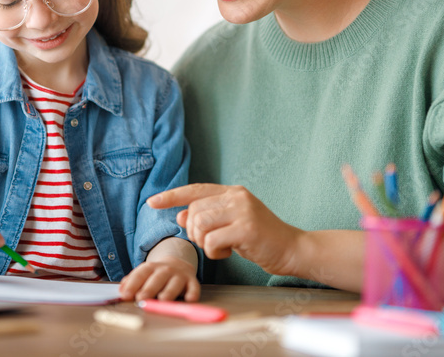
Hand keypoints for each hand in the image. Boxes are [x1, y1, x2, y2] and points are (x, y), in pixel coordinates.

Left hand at [119, 255, 199, 301]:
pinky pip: (194, 287)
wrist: (178, 264)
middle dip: (149, 288)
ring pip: (175, 282)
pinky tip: (189, 299)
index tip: (125, 295)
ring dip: (169, 291)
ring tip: (163, 300)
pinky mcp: (192, 281)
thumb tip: (121, 291)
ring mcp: (180, 275)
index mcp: (151, 267)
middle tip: (141, 298)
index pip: (141, 273)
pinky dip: (192, 293)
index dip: (133, 284)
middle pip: (157, 278)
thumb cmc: (156, 274)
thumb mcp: (143, 274)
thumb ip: (132, 281)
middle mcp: (166, 270)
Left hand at [149, 184, 303, 276]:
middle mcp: (237, 196)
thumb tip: (180, 214)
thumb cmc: (259, 238)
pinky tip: (229, 253)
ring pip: (200, 224)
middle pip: (194, 211)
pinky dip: (215, 252)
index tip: (151, 202)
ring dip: (204, 243)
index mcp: (232, 192)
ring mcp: (243, 211)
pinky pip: (212, 241)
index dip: (171, 196)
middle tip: (211, 243)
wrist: (292, 249)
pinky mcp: (247, 228)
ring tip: (221, 248)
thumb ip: (208, 217)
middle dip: (194, 232)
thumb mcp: (231, 224)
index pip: (195, 189)